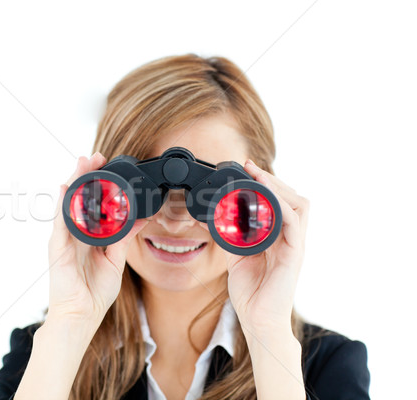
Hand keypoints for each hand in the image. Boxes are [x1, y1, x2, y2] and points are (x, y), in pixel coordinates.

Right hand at [47, 152, 148, 324]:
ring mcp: (63, 239)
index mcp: (87, 237)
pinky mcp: (56, 248)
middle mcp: (73, 234)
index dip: (97, 185)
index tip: (106, 166)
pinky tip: (64, 187)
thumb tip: (138, 220)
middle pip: (77, 198)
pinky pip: (59, 222)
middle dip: (85, 175)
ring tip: (82, 162)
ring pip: (68, 203)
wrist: (81, 316)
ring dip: (74, 181)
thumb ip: (123, 238)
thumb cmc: (94, 293)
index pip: (90, 204)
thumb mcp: (115, 260)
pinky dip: (62, 204)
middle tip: (94, 156)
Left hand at [225, 159, 309, 334]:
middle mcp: (290, 238)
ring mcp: (295, 245)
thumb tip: (216, 219)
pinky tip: (268, 200)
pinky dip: (282, 208)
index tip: (246, 169)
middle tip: (251, 167)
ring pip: (299, 206)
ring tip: (259, 176)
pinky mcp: (295, 255)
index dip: (266, 183)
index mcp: (278, 237)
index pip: (280, 202)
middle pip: (293, 198)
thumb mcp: (235, 257)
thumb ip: (230, 238)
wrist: (257, 319)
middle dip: (273, 179)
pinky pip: (294, 225)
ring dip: (279, 188)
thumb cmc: (251, 292)